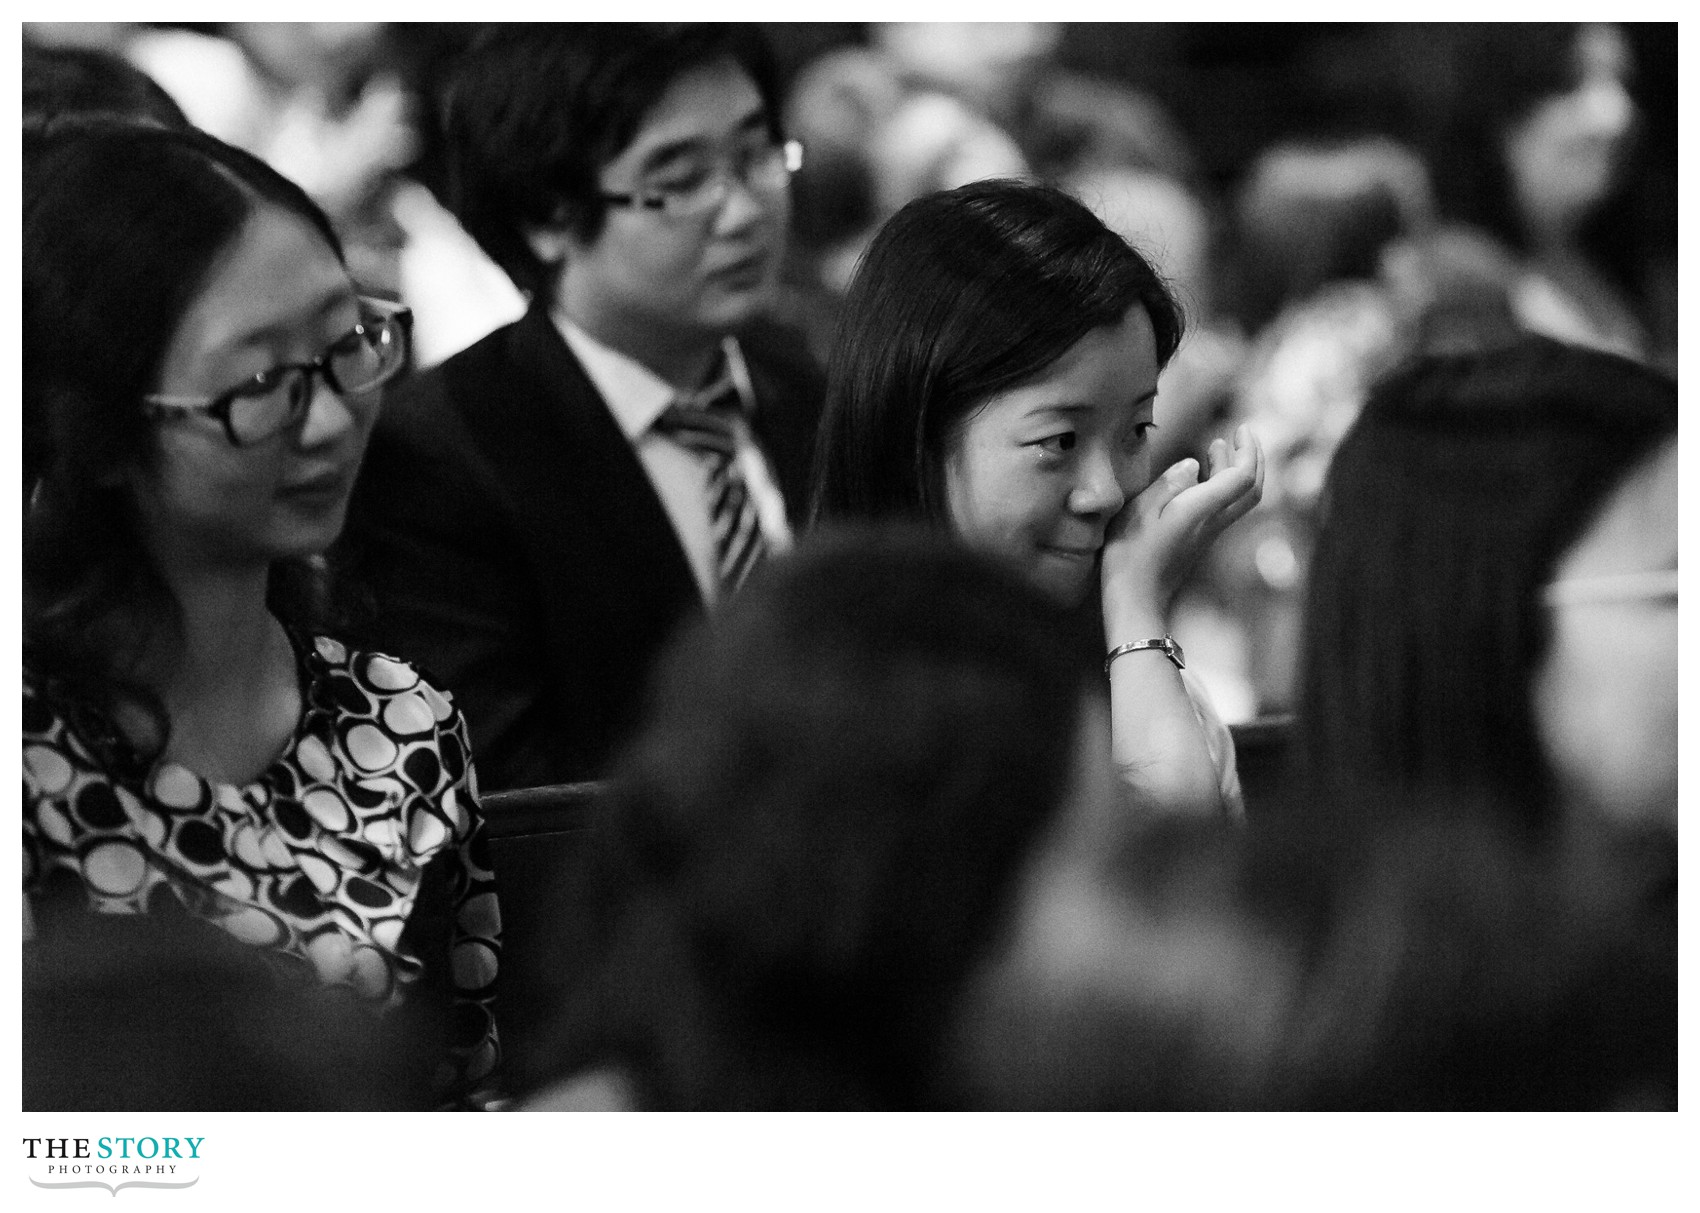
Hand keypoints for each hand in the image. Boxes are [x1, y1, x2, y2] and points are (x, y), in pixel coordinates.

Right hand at [1102, 424, 1264, 631]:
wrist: (1135, 600)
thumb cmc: (1129, 557)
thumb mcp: (1138, 513)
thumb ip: (1168, 484)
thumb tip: (1192, 464)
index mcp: (1200, 510)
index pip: (1242, 477)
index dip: (1248, 451)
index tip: (1240, 429)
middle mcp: (1212, 521)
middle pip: (1251, 489)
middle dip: (1252, 458)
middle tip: (1241, 434)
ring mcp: (1208, 533)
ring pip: (1238, 498)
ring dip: (1235, 470)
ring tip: (1217, 446)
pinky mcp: (1198, 541)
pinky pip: (1223, 507)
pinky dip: (1221, 485)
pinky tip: (1199, 477)